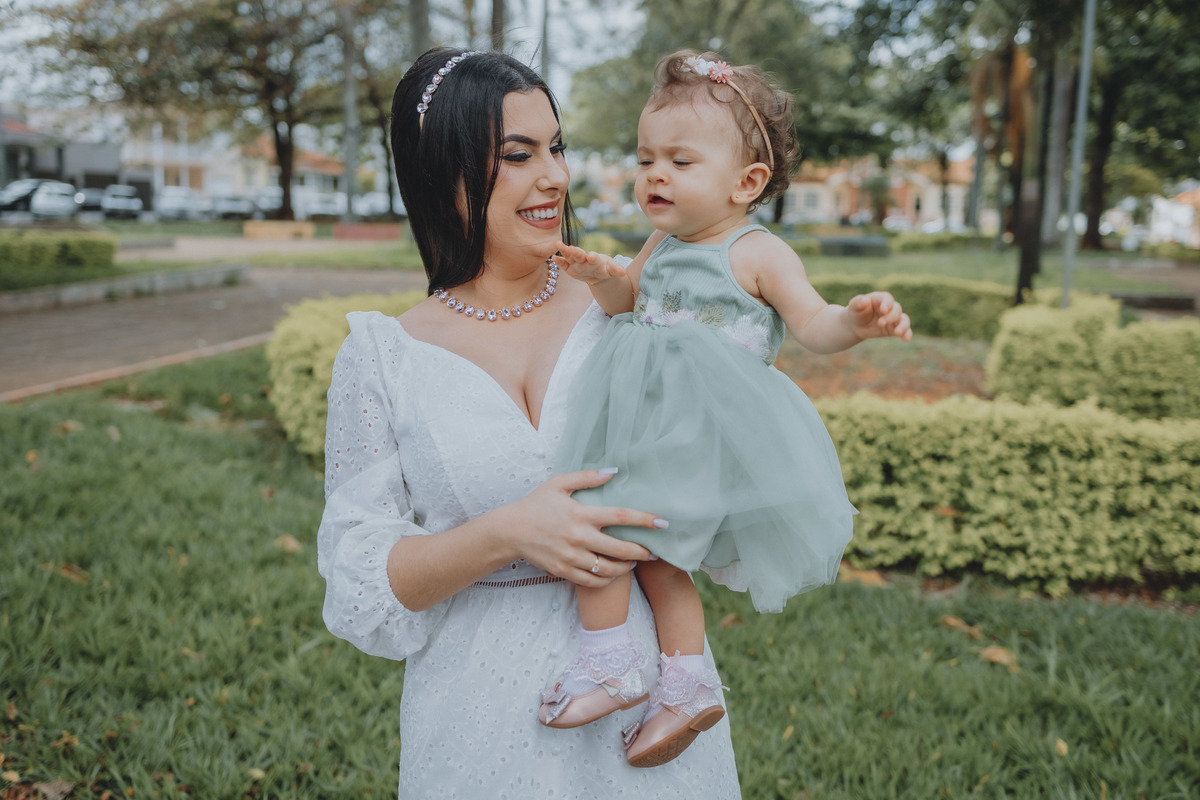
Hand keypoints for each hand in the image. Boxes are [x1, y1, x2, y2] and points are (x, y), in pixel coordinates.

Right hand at [507, 468, 656, 587]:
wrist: (510, 530)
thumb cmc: (536, 504)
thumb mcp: (558, 484)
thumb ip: (587, 477)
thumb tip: (613, 471)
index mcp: (581, 514)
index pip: (621, 517)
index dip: (645, 520)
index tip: (663, 523)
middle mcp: (579, 537)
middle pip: (620, 549)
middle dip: (642, 552)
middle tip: (653, 553)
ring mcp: (571, 557)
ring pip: (608, 569)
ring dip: (626, 567)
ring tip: (632, 562)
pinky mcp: (564, 571)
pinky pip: (592, 581)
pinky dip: (606, 579)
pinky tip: (611, 572)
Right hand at [552, 242, 626, 285]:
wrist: (598, 273)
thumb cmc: (605, 268)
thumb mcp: (611, 269)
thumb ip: (616, 270)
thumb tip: (623, 273)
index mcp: (595, 260)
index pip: (593, 258)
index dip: (592, 258)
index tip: (591, 257)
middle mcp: (584, 260)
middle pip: (579, 255)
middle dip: (575, 252)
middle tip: (572, 248)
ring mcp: (576, 263)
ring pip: (570, 256)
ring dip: (564, 251)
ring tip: (558, 244)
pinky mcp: (569, 268)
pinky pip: (563, 264)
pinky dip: (559, 261)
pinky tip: (553, 258)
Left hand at [846, 291, 912, 341]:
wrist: (856, 325)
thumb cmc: (856, 312)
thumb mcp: (854, 307)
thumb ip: (858, 302)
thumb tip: (865, 300)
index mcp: (880, 298)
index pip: (887, 299)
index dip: (887, 304)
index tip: (883, 310)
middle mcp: (890, 307)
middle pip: (896, 310)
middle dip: (890, 317)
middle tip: (880, 324)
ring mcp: (894, 318)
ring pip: (904, 319)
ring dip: (903, 326)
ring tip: (898, 333)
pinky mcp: (895, 328)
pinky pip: (905, 330)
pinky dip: (907, 334)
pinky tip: (906, 339)